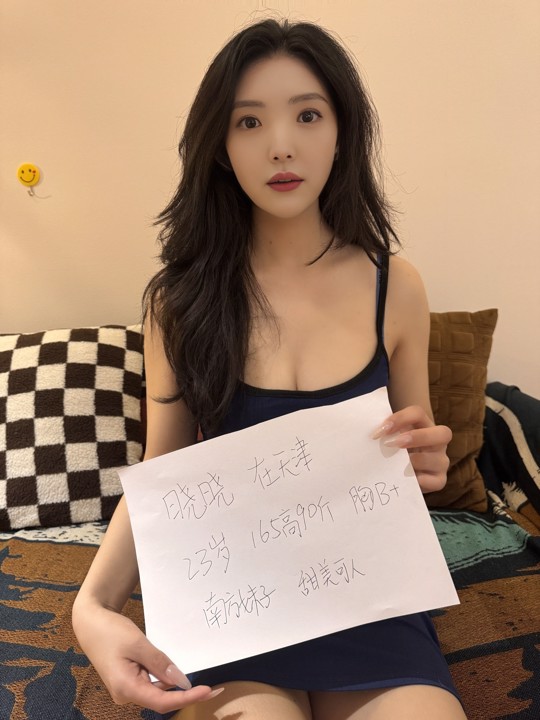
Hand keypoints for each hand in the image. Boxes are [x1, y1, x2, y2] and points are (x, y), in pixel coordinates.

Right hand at [72, 602, 221, 712]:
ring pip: (156, 692)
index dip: (187, 698)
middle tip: (212, 687)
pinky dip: (164, 679)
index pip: (162, 701)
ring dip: (175, 686)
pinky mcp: (128, 680)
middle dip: (186, 695)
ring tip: (198, 680)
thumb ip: (159, 663)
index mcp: (126, 688)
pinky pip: (150, 683)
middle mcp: (125, 694)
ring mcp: (126, 688)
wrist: (90, 623)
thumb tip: (181, 681)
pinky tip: (174, 672)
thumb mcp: (138, 644)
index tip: (207, 691)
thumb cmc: (110, 631)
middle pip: (161, 700)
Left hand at [372, 405, 451, 492]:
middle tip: (394, 444)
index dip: (400, 419)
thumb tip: (372, 433)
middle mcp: (437, 442)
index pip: (418, 413)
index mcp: (424, 425)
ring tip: (396, 465)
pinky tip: (404, 479)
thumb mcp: (390, 437)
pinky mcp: (439, 480)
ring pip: (439, 460)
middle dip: (418, 437)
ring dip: (416, 461)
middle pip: (442, 433)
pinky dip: (420, 481)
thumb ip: (384, 432)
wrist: (400, 473)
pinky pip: (436, 481)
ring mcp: (441, 461)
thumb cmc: (393, 450)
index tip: (381, 430)